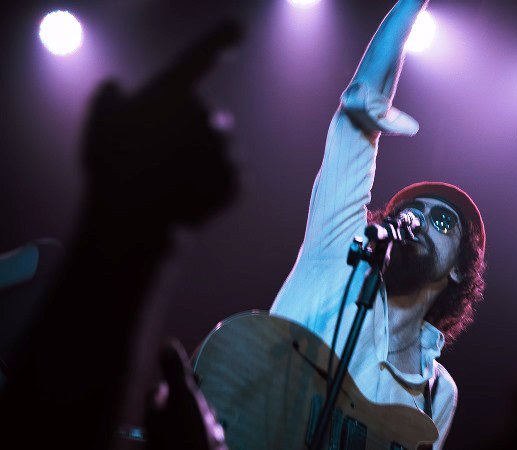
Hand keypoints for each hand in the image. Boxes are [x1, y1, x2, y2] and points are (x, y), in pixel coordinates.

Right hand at [82, 21, 242, 227]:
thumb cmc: (111, 171)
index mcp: (173, 93)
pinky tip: (188, 199)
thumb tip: (116, 86)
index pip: (201, 57)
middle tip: (160, 161)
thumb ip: (109, 101)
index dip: (221, 39)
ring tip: (172, 185)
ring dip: (202, 163)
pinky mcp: (238, 179)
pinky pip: (230, 179)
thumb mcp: (99, 127)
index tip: (240, 27)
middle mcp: (206, 114)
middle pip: (207, 120)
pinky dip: (214, 189)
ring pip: (220, 151)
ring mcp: (226, 149)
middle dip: (190, 136)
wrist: (133, 224)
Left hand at [146, 339, 227, 449]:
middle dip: (198, 404)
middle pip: (181, 403)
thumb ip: (176, 372)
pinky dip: (210, 435)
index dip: (180, 382)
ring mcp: (176, 439)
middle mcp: (161, 425)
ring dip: (207, 421)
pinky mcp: (192, 446)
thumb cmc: (188, 435)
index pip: (162, 387)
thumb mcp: (183, 397)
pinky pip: (203, 435)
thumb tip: (166, 343)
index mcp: (154, 410)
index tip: (195, 381)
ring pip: (196, 419)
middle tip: (204, 411)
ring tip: (210, 430)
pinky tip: (214, 440)